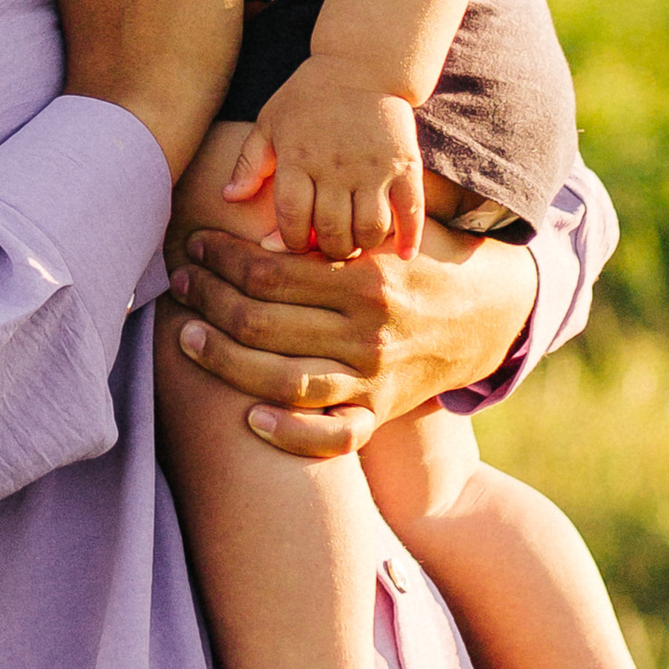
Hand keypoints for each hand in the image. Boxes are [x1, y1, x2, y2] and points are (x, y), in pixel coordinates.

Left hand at [158, 217, 540, 458]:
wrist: (487, 312)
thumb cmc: (418, 260)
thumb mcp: (383, 232)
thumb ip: (326, 233)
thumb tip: (256, 237)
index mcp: (366, 279)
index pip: (269, 272)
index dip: (221, 259)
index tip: (196, 246)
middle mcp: (369, 332)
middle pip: (264, 324)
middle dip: (210, 302)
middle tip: (182, 286)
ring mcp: (374, 378)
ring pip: (284, 380)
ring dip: (226, 362)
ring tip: (189, 337)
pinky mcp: (380, 412)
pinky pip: (334, 437)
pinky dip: (292, 433)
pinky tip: (250, 417)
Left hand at [223, 64, 424, 262]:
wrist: (362, 64)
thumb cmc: (308, 96)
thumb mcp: (270, 121)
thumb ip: (249, 162)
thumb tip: (228, 198)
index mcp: (298, 157)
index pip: (292, 218)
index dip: (291, 242)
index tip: (294, 243)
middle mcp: (336, 166)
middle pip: (332, 230)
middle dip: (327, 251)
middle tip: (327, 248)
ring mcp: (374, 167)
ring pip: (370, 228)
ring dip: (361, 246)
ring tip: (355, 244)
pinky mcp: (406, 165)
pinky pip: (411, 211)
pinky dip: (409, 238)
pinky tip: (403, 254)